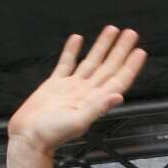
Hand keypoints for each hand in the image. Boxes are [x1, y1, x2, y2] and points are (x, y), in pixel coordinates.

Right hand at [7, 26, 147, 153]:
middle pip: (108, 66)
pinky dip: (72, 50)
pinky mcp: (55, 84)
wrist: (28, 137)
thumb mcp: (78, 121)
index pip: (118, 79)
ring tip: (111, 30)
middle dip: (120, 49)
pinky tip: (77, 39)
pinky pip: (66, 63)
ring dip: (102, 46)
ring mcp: (71, 87)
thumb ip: (98, 107)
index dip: (130, 65)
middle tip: (130, 33)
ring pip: (91, 61)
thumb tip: (118, 96)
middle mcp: (86, 91)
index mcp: (94, 100)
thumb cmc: (51, 134)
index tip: (139, 51)